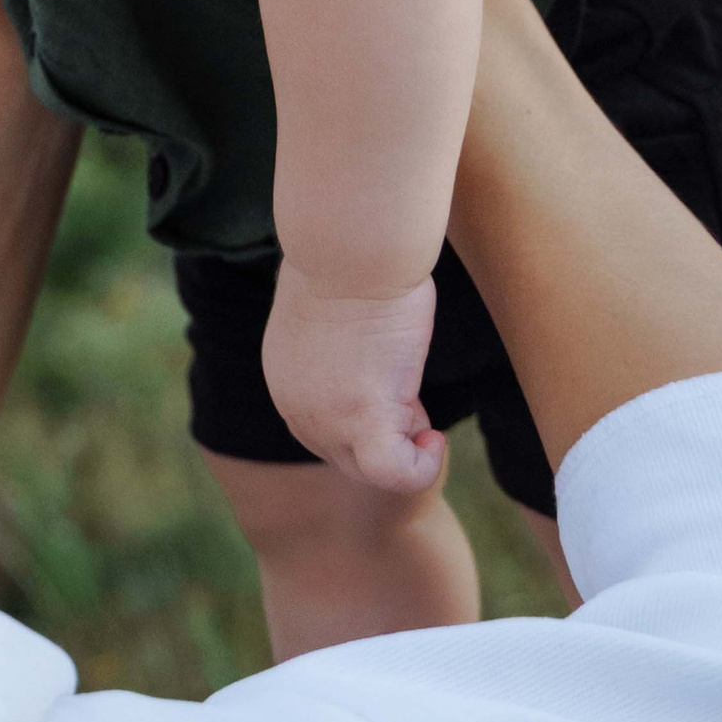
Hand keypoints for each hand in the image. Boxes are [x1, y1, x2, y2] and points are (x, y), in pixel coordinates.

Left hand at [261, 260, 443, 493]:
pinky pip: (394, 474)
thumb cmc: (349, 257)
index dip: (367, 413)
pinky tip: (434, 437)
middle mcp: (297, 407)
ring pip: (370, 470)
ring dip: (404, 447)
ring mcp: (326, 419)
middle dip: (386, 433)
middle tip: (410, 394)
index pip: (325, 429)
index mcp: (287, 380)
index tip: (389, 377)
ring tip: (419, 408)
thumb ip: (338, 344)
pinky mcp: (362, 420)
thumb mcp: (331, 309)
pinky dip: (420, 467)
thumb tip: (365, 347)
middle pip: (345, 455)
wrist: (349, 247)